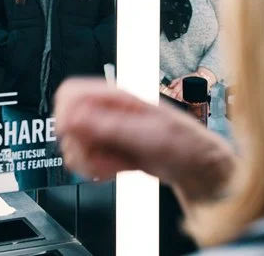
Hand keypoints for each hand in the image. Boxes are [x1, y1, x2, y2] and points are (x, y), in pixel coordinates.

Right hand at [54, 78, 234, 201]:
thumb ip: (110, 126)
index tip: (74, 135)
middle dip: (80, 146)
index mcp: (115, 98)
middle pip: (66, 125)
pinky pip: (86, 162)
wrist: (199, 166)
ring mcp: (106, 132)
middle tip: (104, 153)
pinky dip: (98, 171)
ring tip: (118, 164)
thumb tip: (75, 117)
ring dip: (91, 162)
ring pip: (73, 146)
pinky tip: (119, 169)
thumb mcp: (149, 134)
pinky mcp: (109, 151)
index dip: (64, 114)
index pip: (69, 93)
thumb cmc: (186, 142)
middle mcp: (106, 113)